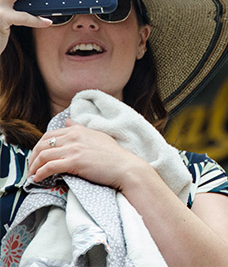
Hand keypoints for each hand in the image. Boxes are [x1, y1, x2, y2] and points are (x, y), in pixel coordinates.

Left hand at [28, 119, 151, 189]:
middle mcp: (74, 137)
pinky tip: (38, 179)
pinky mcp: (75, 162)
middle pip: (42, 144)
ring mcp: (74, 149)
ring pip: (43, 155)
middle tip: (31, 168)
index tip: (37, 157)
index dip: (39, 146)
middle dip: (32, 157)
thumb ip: (80, 129)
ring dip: (34, 167)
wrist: (125, 167)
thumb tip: (66, 121)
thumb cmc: (113, 155)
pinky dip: (40, 173)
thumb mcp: (97, 136)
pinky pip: (49, 166)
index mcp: (78, 130)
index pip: (49, 135)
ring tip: (32, 175)